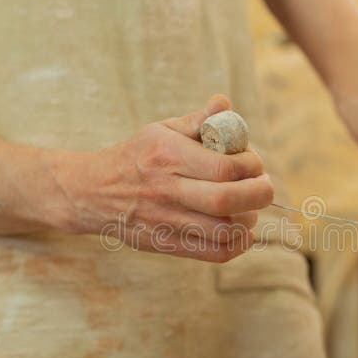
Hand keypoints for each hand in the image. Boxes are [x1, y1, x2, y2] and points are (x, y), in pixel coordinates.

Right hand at [50, 95, 273, 261]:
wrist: (92, 192)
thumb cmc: (136, 157)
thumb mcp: (160, 130)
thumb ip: (197, 120)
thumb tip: (225, 103)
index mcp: (168, 156)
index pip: (225, 167)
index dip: (251, 166)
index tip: (254, 164)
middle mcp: (167, 190)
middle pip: (226, 200)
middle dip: (258, 194)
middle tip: (265, 187)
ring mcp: (166, 221)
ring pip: (224, 230)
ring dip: (248, 219)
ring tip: (249, 208)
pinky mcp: (166, 244)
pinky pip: (214, 253)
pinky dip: (237, 244)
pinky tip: (241, 231)